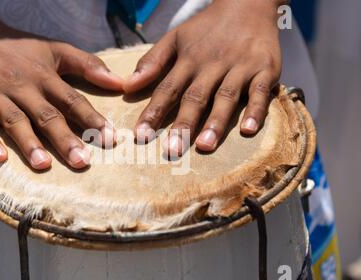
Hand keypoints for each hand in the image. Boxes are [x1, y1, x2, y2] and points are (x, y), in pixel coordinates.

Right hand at [0, 19, 122, 169]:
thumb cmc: (19, 51)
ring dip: (30, 144)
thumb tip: (119, 82)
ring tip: (44, 164)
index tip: (109, 138)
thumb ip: (87, 65)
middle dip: (65, 139)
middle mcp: (23, 88)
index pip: (72, 100)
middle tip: (82, 161)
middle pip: (46, 116)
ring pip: (16, 122)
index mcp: (45, 77)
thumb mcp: (54, 50)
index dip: (91, 119)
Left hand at [125, 0, 282, 155]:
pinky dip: (255, 110)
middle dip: (183, 125)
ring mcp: (240, 67)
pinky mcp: (265, 69)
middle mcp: (213, 65)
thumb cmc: (207, 28)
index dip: (154, 112)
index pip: (167, 89)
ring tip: (204, 146)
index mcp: (189, 59)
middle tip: (172, 150)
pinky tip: (248, 130)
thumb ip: (153, 62)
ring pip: (226, 97)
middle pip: (196, 97)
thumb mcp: (176, 37)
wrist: (248, 3)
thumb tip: (128, 87)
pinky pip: (260, 92)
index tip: (141, 135)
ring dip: (215, 122)